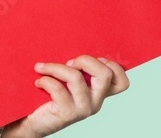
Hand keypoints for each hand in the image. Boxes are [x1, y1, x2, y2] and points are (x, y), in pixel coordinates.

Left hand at [1, 56, 128, 137]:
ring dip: (56, 67)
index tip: (94, 59)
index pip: (123, 83)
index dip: (113, 66)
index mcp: (99, 94)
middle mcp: (95, 102)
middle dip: (85, 60)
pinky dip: (46, 80)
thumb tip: (76, 38)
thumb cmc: (52, 95)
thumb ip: (78, 68)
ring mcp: (83, 109)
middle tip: (69, 61)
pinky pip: (58, 88)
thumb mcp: (69, 82)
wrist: (37, 122)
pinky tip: (39, 81)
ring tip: (43, 68)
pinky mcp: (67, 113)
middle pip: (105, 74)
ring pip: (76, 77)